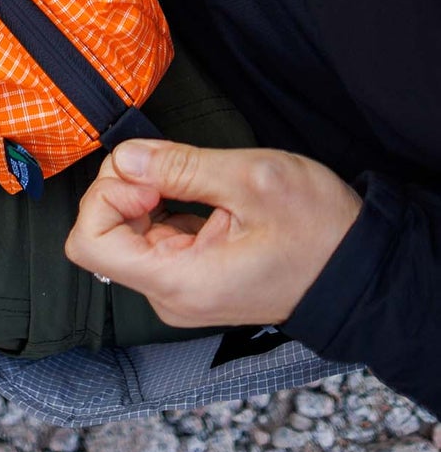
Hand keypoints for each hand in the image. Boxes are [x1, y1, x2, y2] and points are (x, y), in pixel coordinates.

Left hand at [66, 140, 363, 327]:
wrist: (362, 271)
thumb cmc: (319, 229)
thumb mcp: (251, 180)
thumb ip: (178, 166)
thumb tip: (124, 157)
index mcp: (180, 281)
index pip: (88, 243)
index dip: (106, 197)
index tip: (149, 177)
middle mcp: (170, 294)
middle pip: (101, 231)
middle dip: (124, 188)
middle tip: (171, 167)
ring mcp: (179, 288)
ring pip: (124, 230)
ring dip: (144, 195)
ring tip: (193, 180)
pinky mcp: (190, 276)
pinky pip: (150, 235)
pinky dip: (160, 206)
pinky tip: (198, 196)